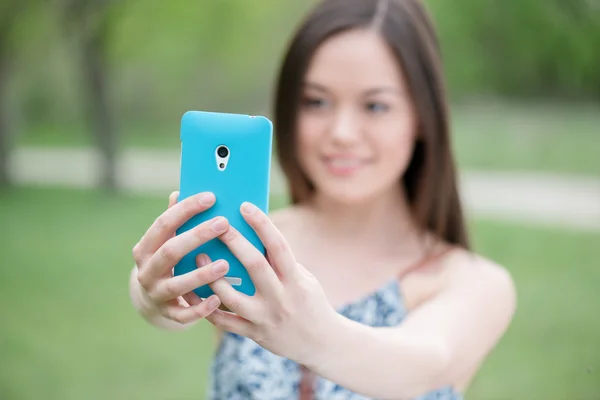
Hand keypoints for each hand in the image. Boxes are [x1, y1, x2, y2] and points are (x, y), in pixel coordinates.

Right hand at [131, 190, 230, 325]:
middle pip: (171, 251)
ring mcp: (155, 294)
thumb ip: (174, 222)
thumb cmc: (168, 262)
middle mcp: (146, 271)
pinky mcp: (167, 314)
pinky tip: (218, 299)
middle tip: (224, 224)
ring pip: (177, 285)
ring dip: (201, 275)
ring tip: (225, 264)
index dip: (186, 209)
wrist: (152, 301)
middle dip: (197, 236)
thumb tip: (180, 192)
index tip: (211, 197)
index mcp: (145, 248)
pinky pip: (184, 314)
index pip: (164, 223)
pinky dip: (200, 308)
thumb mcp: (166, 241)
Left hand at [205, 202, 337, 364]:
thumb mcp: (304, 279)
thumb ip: (281, 262)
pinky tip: (193, 291)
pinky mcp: (254, 334)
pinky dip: (207, 307)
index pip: (278, 246)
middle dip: (234, 242)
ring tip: (197, 257)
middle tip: (217, 224)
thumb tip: (254, 234)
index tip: (245, 206)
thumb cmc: (309, 301)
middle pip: (254, 266)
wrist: (321, 343)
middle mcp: (281, 298)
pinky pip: (225, 322)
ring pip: (233, 297)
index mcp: (295, 280)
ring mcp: (266, 318)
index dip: (262, 224)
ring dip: (212, 276)